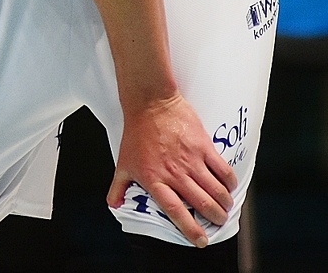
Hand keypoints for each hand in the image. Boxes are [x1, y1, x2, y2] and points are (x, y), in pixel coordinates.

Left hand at [107, 93, 236, 246]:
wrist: (149, 103)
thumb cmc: (136, 134)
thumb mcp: (123, 163)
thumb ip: (118, 187)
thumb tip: (114, 205)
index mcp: (154, 179)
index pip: (175, 211)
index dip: (190, 229)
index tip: (200, 241)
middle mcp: (174, 173)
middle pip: (203, 204)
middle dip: (215, 218)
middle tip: (218, 221)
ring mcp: (191, 160)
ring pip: (216, 191)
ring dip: (224, 204)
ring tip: (225, 207)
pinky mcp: (204, 147)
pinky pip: (223, 171)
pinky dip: (230, 183)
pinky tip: (229, 187)